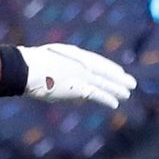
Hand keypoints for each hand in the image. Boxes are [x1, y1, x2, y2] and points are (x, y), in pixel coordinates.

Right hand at [17, 44, 136, 106]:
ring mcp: (81, 76)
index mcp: (75, 54)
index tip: (119, 72)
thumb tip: (62, 71)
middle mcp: (81, 64)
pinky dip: (107, 98)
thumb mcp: (48, 57)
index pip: (97, 61)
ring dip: (117, 89)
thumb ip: (60, 63)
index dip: (109, 67)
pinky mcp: (77, 88)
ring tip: (128, 93)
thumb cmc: (31, 63)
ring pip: (104, 83)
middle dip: (119, 78)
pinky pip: (96, 95)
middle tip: (132, 83)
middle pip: (105, 72)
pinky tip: (115, 104)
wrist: (26, 69)